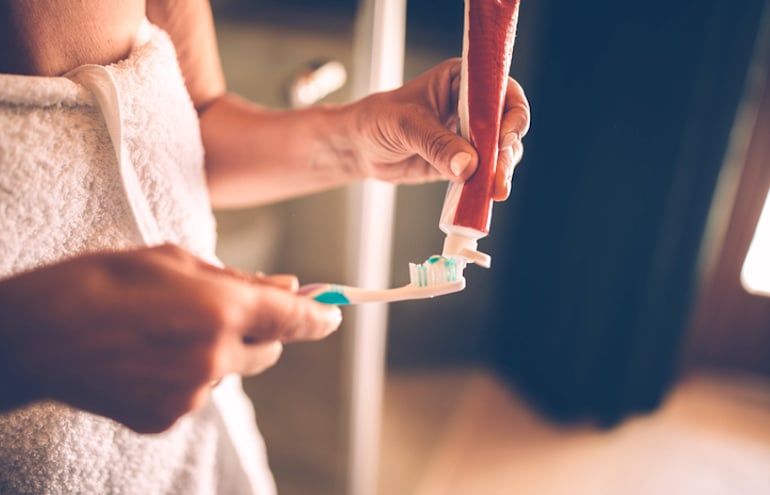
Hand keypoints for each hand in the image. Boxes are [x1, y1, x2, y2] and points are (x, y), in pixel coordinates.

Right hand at [0, 244, 341, 432]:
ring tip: (162, 331)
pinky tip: (146, 357)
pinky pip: (195, 393)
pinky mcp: (167, 418)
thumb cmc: (101, 282)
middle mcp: (216, 356)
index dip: (319, 317)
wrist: (35, 336)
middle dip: (260, 332)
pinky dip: (185, 376)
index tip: (332, 315)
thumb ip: (235, 277)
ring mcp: (192, 393)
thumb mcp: (171, 259)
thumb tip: (284, 285)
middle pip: (269, 352)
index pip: (294, 318)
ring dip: (214, 352)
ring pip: (228, 371)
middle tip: (224, 312)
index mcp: (222, 308)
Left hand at [347, 58, 529, 199]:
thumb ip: (436, 143)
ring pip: (500, 152)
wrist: (360, 148)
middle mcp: (472, 105)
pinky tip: (484, 196)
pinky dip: (486, 185)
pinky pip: (484, 172)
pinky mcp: (464, 161)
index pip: (500, 90)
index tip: (504, 137)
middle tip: (499, 175)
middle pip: (506, 125)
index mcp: (461, 80)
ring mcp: (470, 135)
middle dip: (507, 151)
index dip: (510, 112)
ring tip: (494, 191)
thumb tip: (468, 165)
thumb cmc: (376, 121)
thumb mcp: (404, 126)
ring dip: (501, 171)